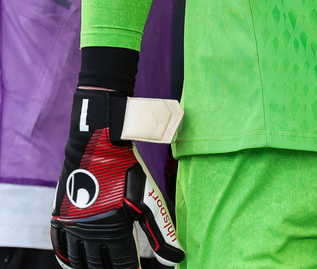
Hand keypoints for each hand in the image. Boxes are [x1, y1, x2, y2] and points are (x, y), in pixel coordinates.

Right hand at [51, 89, 183, 268]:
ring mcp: (71, 226)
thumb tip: (177, 260)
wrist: (97, 141)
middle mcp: (88, 233)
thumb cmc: (125, 168)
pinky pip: (59, 248)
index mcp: (112, 231)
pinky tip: (75, 263)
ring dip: (90, 267)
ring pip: (78, 262)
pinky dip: (67, 260)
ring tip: (101, 267)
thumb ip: (161, 232)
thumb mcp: (148, 198)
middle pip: (99, 267)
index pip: (122, 266)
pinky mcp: (59, 216)